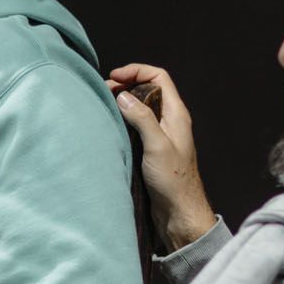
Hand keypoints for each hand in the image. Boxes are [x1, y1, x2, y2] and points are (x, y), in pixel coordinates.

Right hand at [107, 63, 214, 251]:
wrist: (179, 212)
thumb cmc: (174, 181)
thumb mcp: (157, 145)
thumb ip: (142, 118)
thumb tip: (123, 96)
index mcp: (176, 114)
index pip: (158, 78)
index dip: (136, 71)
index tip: (115, 77)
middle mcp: (169, 121)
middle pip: (147, 90)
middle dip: (125, 85)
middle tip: (104, 92)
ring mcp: (161, 135)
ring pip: (140, 108)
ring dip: (123, 104)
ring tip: (104, 107)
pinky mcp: (152, 150)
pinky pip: (136, 126)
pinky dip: (123, 121)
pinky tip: (110, 127)